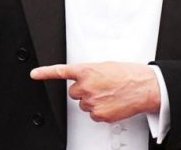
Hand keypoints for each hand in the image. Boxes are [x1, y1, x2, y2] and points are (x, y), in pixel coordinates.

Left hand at [30, 62, 159, 122]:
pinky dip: (101, 111)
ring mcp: (92, 102)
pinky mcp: (99, 114)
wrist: (146, 87)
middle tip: (100, 87)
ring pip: (84, 104)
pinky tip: (111, 103)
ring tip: (109, 94)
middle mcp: (86, 86)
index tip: (34, 74)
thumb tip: (86, 78)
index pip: (60, 71)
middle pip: (74, 92)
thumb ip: (90, 72)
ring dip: (93, 100)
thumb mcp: (105, 66)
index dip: (45, 73)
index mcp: (86, 71)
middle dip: (84, 90)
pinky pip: (93, 114)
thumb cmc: (129, 74)